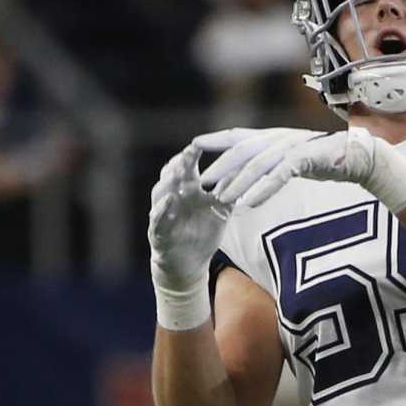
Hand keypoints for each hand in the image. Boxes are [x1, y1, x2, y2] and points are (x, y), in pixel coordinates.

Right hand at [148, 143, 228, 298]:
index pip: (188, 166)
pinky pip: (157, 218)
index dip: (194, 154)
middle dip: (181, 162)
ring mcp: (162, 212)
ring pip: (161, 191)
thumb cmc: (202, 232)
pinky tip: (170, 201)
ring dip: (169, 181)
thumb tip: (248, 168)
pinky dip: (162, 209)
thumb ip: (229, 189)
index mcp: (187, 189)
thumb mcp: (220, 209)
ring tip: (179, 171)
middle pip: (173, 174)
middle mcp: (172, 196)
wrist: (189, 263)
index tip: (206, 142)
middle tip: (191, 151)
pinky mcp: (158, 231)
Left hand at [195, 126, 405, 212]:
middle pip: (243, 151)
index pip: (239, 135)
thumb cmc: (327, 160)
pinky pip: (279, 176)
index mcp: (274, 136)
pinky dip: (263, 190)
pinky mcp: (305, 159)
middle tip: (201, 183)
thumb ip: (273, 163)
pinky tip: (249, 204)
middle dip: (220, 167)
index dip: (216, 139)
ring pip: (258, 165)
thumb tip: (252, 175)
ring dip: (238, 183)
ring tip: (222, 200)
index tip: (194, 145)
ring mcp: (292, 147)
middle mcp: (280, 137)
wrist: (359, 158)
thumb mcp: (294, 159)